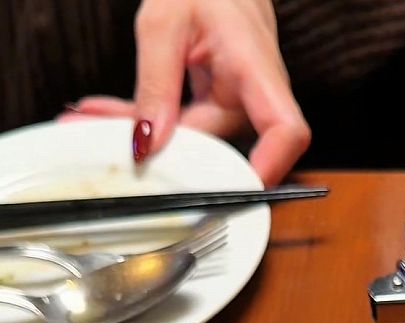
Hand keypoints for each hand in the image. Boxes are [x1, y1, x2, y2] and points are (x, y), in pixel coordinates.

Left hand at [62, 0, 309, 184]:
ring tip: (90, 120)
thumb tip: (150, 144)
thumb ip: (156, 84)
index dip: (269, 167)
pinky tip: (105, 116)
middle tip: (104, 145)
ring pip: (193, 145)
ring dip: (143, 139)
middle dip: (163, 158)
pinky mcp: (218, 112)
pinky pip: (183, 130)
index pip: (286, 132)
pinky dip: (145, 125)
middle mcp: (257, 99)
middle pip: (220, 152)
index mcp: (258, 71)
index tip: (230, 191)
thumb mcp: (165, 22)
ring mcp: (239, 109)